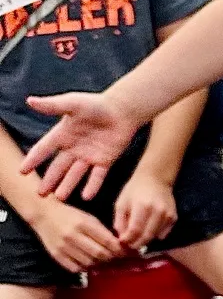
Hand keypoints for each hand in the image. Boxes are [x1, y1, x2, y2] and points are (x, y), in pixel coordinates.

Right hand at [22, 90, 138, 199]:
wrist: (123, 109)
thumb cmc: (96, 103)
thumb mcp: (72, 103)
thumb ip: (52, 106)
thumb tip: (30, 101)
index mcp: (63, 134)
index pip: (44, 149)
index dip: (33, 159)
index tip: (22, 171)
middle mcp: (73, 147)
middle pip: (58, 167)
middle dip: (50, 180)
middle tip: (40, 194)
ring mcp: (89, 155)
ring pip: (75, 174)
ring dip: (67, 185)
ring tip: (59, 198)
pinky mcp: (105, 160)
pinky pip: (97, 176)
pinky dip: (92, 186)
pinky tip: (86, 197)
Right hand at [29, 198, 123, 274]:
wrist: (43, 214)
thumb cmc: (70, 215)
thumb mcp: (88, 218)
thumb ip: (103, 231)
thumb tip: (120, 246)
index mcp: (82, 223)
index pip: (107, 241)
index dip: (119, 249)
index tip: (125, 252)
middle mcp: (72, 236)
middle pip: (100, 254)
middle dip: (112, 258)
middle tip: (116, 258)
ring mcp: (63, 247)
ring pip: (89, 263)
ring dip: (100, 264)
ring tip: (103, 260)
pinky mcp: (56, 255)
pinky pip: (76, 268)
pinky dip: (86, 267)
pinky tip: (89, 262)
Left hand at [113, 170, 176, 248]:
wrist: (155, 178)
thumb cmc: (135, 190)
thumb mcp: (121, 203)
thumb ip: (120, 222)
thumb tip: (122, 239)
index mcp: (142, 206)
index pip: (135, 230)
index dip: (128, 240)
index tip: (122, 242)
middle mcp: (157, 211)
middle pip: (147, 236)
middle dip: (137, 244)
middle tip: (130, 245)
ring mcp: (167, 215)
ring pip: (155, 237)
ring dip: (145, 240)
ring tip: (138, 237)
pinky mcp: (173, 217)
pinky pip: (163, 234)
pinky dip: (155, 235)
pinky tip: (149, 228)